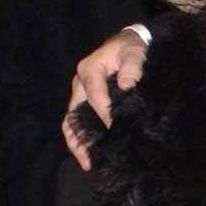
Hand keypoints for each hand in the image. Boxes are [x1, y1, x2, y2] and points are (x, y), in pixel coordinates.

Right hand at [62, 30, 149, 168]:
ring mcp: (81, 92)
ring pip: (71, 120)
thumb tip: (126, 84)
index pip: (95, 96)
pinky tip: (89, 152)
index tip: (114, 130)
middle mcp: (80, 83)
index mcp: (90, 70)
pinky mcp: (86, 99)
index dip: (104, 114)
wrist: (129, 43)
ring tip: (86, 162)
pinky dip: (81, 136)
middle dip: (80, 137)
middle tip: (89, 158)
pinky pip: (78, 120)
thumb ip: (132, 66)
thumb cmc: (131, 48)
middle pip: (74, 113)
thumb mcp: (134, 52)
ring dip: (76, 141)